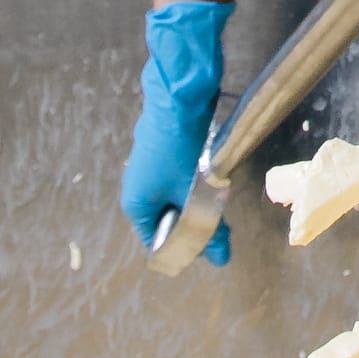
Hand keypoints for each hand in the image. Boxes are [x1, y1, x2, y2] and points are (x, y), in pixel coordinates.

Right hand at [121, 0, 234, 264]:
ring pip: (178, 198)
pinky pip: (180, 179)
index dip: (185, 248)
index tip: (211, 246)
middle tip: (222, 223)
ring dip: (199, 202)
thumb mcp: (197, 195)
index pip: (158, 241)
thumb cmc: (181, 148)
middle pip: (169, 220)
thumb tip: (220, 260)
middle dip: (196, 223)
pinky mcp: (164, 152)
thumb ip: (208, 227)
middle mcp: (138, 188)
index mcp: (137, 204)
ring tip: (220, 196)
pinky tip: (215, 176)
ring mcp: (150, 168)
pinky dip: (198, 183)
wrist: (180, 97)